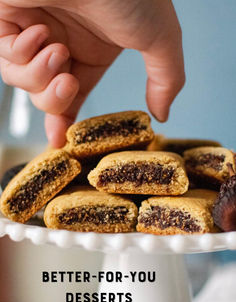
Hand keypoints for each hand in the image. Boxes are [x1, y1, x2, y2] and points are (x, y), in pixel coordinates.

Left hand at [0, 0, 184, 146]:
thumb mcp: (159, 38)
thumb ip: (167, 78)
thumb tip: (164, 114)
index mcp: (91, 51)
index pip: (73, 96)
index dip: (67, 121)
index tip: (64, 142)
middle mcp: (62, 43)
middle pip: (47, 96)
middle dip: (55, 101)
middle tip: (68, 84)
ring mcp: (32, 32)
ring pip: (24, 82)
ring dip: (40, 76)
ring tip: (56, 51)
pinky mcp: (5, 19)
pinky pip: (4, 58)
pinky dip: (20, 53)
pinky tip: (37, 32)